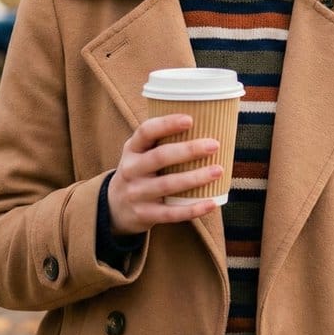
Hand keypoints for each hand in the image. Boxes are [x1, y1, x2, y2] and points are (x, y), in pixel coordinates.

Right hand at [107, 115, 222, 234]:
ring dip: (195, 178)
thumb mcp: (140, 153)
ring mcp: (136, 193)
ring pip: (168, 185)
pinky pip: (171, 213)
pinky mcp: (144, 214)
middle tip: (214, 145)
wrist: (115, 207)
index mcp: (132, 149)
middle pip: (160, 157)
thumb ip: (161, 141)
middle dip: (189, 150)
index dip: (167, 124)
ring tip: (218, 170)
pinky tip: (212, 203)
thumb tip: (206, 123)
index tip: (190, 120)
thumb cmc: (140, 172)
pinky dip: (193, 209)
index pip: (146, 131)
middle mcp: (130, 169)